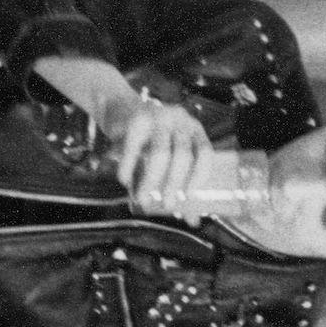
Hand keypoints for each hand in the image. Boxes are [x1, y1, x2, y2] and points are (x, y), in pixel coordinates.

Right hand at [109, 92, 215, 218]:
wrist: (120, 106)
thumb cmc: (148, 139)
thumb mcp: (166, 155)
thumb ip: (178, 182)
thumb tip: (192, 220)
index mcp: (194, 129)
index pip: (205, 153)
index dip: (200, 176)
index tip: (189, 196)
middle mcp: (180, 120)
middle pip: (182, 156)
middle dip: (174, 184)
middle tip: (167, 205)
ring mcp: (159, 116)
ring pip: (160, 154)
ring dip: (151, 180)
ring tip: (142, 198)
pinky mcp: (136, 119)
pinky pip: (133, 148)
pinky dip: (128, 168)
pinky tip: (124, 181)